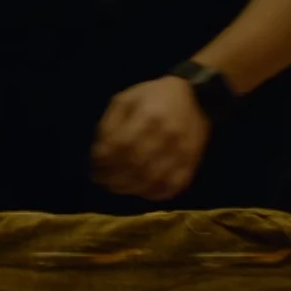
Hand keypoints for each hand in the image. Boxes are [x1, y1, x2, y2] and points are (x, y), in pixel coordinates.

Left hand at [91, 77, 209, 202]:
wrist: (197, 98)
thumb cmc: (154, 97)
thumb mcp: (126, 99)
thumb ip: (110, 124)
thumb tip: (99, 152)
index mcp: (148, 115)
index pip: (120, 145)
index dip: (103, 159)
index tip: (93, 164)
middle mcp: (167, 135)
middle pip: (135, 165)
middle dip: (112, 177)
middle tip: (100, 180)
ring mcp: (182, 152)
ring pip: (152, 180)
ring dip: (129, 188)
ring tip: (115, 186)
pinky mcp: (192, 164)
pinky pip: (172, 187)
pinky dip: (153, 194)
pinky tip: (140, 190)